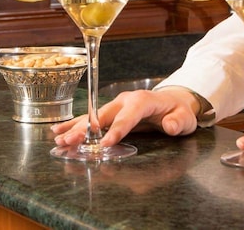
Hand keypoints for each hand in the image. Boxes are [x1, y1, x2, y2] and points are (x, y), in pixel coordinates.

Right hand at [51, 88, 199, 147]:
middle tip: (71, 142)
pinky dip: (75, 124)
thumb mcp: (184, 118)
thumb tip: (170, 126)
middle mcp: (125, 100)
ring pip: (92, 117)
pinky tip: (58, 131)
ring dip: (76, 129)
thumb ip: (178, 122)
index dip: (116, 129)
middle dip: (86, 130)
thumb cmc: (178, 111)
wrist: (173, 101)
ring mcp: (116, 105)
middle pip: (103, 116)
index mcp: (143, 101)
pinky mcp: (110, 112)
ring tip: (59, 139)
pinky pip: (90, 118)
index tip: (104, 143)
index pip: (128, 115)